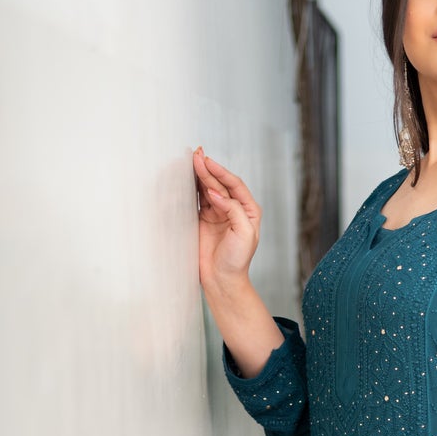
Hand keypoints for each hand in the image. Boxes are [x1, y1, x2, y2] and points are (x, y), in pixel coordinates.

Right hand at [193, 147, 261, 291]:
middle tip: (197, 155)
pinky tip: (188, 176)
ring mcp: (218, 212)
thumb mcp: (244, 234)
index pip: (235, 185)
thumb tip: (216, 193)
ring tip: (192, 159)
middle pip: (220, 184)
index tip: (209, 164)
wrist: (222, 279)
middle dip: (209, 170)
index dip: (222, 173)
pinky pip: (198, 199)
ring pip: (208, 188)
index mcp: (248, 210)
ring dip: (200, 174)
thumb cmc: (237, 260)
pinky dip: (193, 187)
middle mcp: (234, 208)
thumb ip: (233, 210)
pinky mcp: (204, 219)